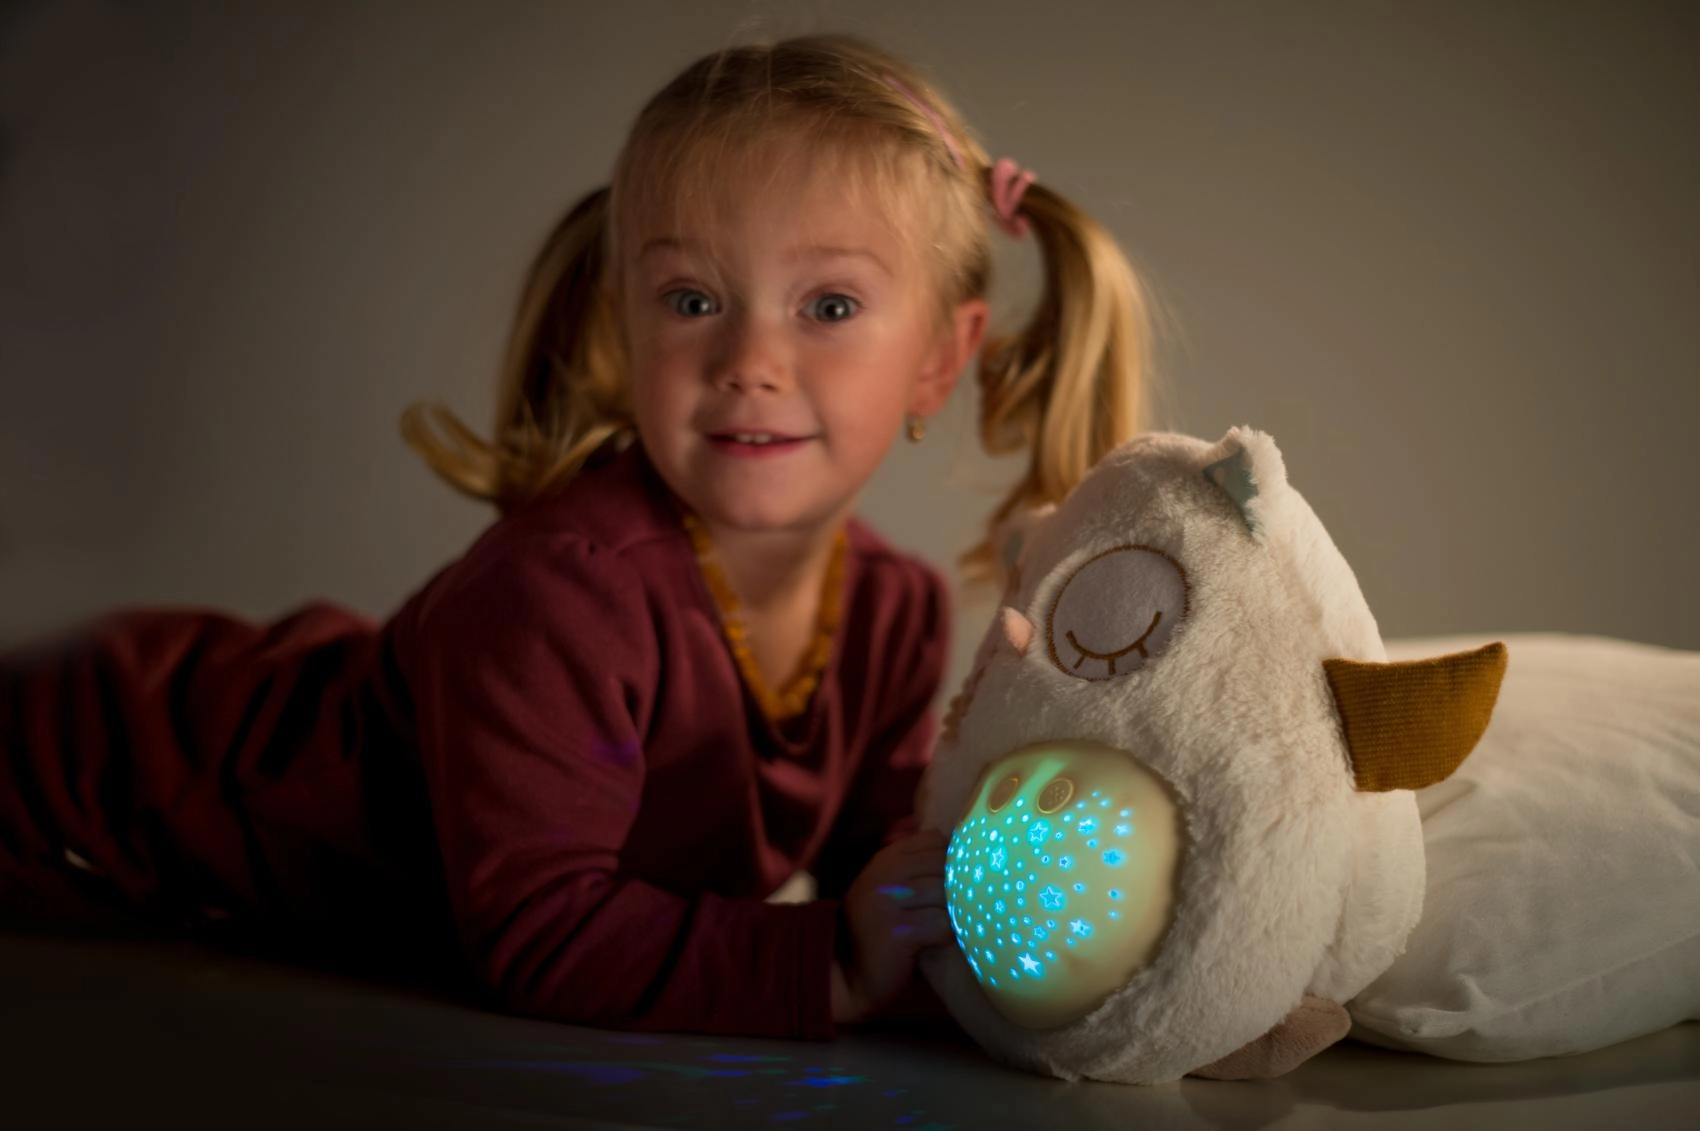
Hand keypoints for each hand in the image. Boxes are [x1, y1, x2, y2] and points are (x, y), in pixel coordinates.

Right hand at [832, 827, 952, 1023]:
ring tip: (944, 925)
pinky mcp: (899, 931)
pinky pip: (942, 925)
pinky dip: (946, 935)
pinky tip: (936, 942)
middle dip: (956, 886)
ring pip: (945, 893)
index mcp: (884, 859)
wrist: (853, 976)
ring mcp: (888, 902)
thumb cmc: (880, 930)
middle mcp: (884, 875)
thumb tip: (954, 843)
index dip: (950, 858)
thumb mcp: (889, 888)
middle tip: (954, 907)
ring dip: (953, 913)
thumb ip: (914, 864)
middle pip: (943, 865)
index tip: (952, 878)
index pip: (933, 840)